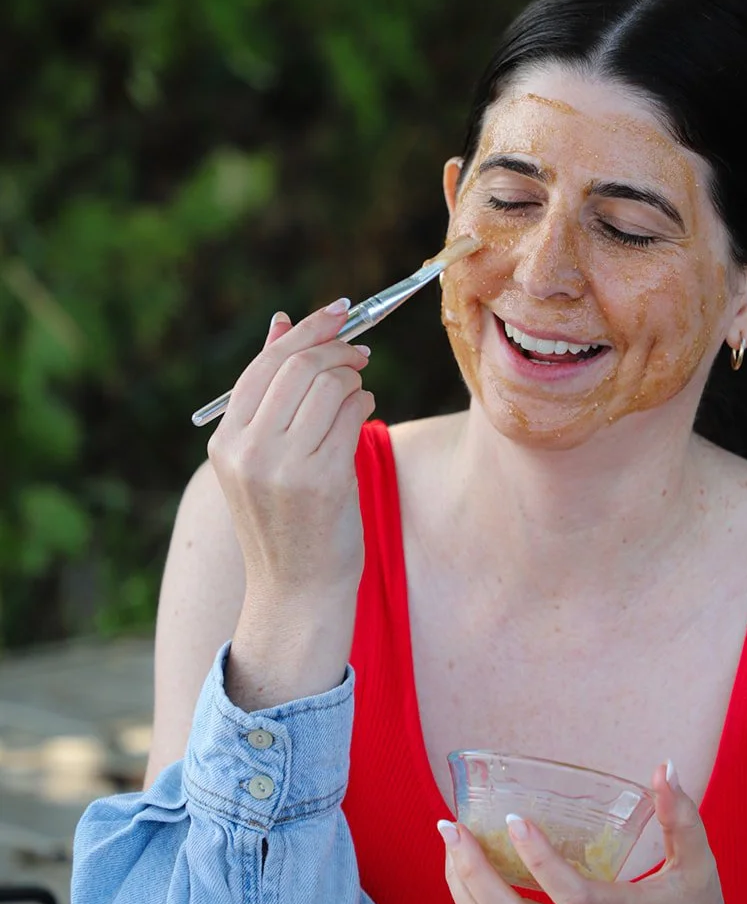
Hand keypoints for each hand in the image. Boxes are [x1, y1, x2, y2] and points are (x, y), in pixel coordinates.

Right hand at [207, 301, 374, 608]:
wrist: (296, 592)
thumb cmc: (287, 520)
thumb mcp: (263, 454)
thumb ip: (271, 391)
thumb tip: (281, 321)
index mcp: (226, 441)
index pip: (265, 364)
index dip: (305, 330)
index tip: (338, 310)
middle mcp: (247, 451)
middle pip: (298, 367)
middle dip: (337, 349)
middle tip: (360, 351)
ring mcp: (282, 466)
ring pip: (328, 386)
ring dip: (353, 378)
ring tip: (359, 391)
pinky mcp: (322, 480)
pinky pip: (350, 414)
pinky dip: (363, 402)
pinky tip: (363, 411)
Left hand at [439, 763, 743, 903]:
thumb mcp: (699, 867)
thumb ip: (682, 817)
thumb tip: (664, 766)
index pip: (573, 896)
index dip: (539, 860)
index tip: (514, 818)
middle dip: (473, 874)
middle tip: (451, 827)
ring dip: (462, 889)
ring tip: (450, 843)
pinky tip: (464, 871)